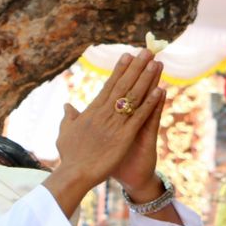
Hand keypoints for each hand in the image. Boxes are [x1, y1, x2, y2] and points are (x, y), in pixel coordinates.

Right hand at [50, 48, 163, 209]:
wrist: (74, 174)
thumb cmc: (69, 156)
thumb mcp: (65, 133)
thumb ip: (68, 117)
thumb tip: (67, 105)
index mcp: (91, 112)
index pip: (108, 86)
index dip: (119, 70)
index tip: (128, 55)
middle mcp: (103, 114)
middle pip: (123, 86)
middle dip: (136, 68)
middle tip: (147, 52)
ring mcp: (115, 124)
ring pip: (133, 97)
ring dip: (146, 79)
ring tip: (156, 64)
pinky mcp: (124, 136)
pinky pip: (140, 116)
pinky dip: (150, 103)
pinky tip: (160, 91)